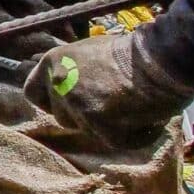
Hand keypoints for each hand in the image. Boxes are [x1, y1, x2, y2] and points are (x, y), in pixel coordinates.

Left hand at [24, 33, 193, 145]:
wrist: (160, 58)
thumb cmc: (132, 52)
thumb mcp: (90, 52)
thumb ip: (74, 71)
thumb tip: (68, 86)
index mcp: (53, 62)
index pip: (32, 93)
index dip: (49, 101)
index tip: (66, 104)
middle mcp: (59, 84)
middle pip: (61, 116)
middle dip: (83, 116)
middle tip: (111, 105)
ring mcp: (78, 106)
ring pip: (87, 131)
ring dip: (107, 126)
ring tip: (134, 108)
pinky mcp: (100, 126)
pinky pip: (115, 141)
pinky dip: (134, 136)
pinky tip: (149, 120)